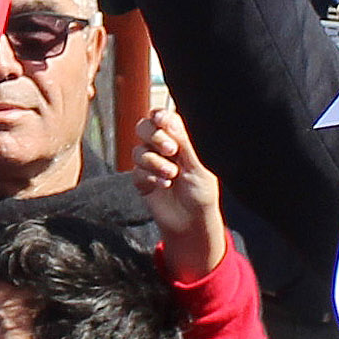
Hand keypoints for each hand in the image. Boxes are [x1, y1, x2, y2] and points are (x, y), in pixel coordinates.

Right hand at [130, 104, 227, 276]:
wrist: (192, 221)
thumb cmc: (202, 192)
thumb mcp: (197, 165)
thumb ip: (183, 141)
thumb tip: (169, 117)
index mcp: (180, 138)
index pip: (163, 118)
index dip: (159, 116)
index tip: (161, 120)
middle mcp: (162, 147)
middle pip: (144, 127)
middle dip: (155, 137)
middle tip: (171, 150)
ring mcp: (151, 163)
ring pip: (139, 150)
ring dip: (155, 162)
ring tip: (172, 175)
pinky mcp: (141, 179)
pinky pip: (136, 170)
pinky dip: (150, 177)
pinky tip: (164, 185)